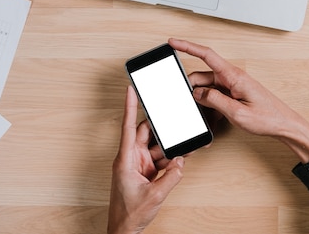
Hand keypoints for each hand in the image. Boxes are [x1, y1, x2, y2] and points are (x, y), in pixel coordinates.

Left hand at [108, 86, 184, 233]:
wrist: (124, 231)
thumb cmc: (129, 214)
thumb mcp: (155, 195)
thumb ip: (171, 177)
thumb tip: (181, 162)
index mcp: (125, 159)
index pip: (128, 126)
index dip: (130, 106)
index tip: (130, 89)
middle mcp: (130, 158)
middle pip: (147, 133)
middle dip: (161, 127)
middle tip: (173, 117)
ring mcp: (138, 165)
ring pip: (156, 146)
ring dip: (169, 146)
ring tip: (184, 141)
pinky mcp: (145, 172)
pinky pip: (160, 159)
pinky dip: (170, 158)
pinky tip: (181, 156)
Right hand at [168, 38, 308, 163]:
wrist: (285, 125)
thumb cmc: (268, 118)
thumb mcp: (237, 113)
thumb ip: (214, 100)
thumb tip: (197, 92)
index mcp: (234, 76)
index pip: (206, 55)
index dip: (187, 46)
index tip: (173, 42)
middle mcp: (232, 77)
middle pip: (202, 76)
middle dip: (192, 88)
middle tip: (185, 103)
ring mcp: (233, 85)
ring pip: (207, 88)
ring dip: (202, 101)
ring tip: (207, 116)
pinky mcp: (234, 94)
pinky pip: (215, 96)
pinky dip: (211, 106)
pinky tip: (215, 118)